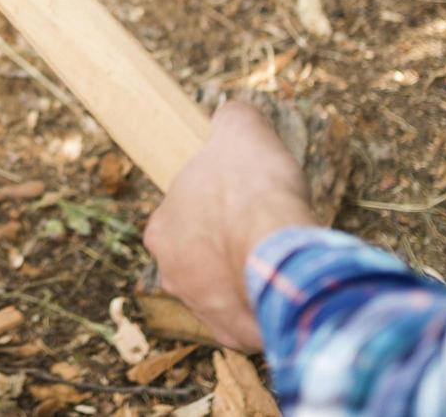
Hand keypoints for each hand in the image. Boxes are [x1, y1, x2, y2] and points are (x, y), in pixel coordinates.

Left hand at [143, 100, 318, 350]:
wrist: (278, 249)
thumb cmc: (253, 189)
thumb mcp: (241, 129)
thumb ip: (232, 119)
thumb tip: (233, 112)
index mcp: (161, 228)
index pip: (180, 216)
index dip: (213, 205)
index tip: (241, 200)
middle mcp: (170, 272)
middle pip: (198, 257)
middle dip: (226, 246)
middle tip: (260, 231)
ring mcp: (200, 307)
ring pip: (222, 290)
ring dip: (244, 277)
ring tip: (275, 260)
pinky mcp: (232, 333)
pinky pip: (249, 319)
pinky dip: (265, 306)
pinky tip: (283, 287)